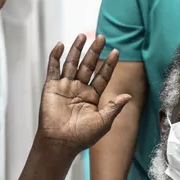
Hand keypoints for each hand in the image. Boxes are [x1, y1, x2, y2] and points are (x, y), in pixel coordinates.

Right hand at [37, 35, 130, 153]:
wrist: (60, 144)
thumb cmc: (82, 137)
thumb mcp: (103, 122)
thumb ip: (115, 107)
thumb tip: (128, 96)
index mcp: (92, 97)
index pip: (102, 76)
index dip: (109, 64)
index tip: (116, 51)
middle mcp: (79, 89)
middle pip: (88, 65)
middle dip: (94, 51)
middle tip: (101, 37)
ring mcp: (65, 87)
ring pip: (71, 64)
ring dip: (76, 50)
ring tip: (82, 36)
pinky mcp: (51, 88)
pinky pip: (53, 69)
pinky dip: (55, 57)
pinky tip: (60, 46)